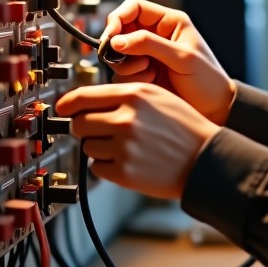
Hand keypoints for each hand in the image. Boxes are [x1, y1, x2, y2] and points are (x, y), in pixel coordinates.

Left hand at [56, 82, 219, 199]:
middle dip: (85, 127)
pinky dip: (107, 166)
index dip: (67, 104)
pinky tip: (129, 160)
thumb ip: (123, 94)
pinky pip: (97, 167)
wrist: (205, 157)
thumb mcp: (158, 96)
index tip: (62, 108)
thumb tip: (86, 102)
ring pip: (87, 146)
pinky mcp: (123, 172)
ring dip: (99, 147)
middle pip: (79, 122)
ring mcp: (124, 146)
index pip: (83, 96)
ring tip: (126, 146)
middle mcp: (126, 119)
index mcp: (134, 95)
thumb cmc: (184, 126)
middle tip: (102, 131)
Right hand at [101, 0, 235, 125]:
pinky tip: (152, 82)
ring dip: (127, 64)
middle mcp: (155, 36)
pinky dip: (131, 78)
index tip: (112, 34)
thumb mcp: (182, 57)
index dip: (119, 17)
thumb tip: (117, 40)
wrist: (214, 109)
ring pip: (117, 54)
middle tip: (122, 58)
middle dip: (118, 45)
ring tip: (149, 72)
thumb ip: (149, 44)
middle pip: (120, 30)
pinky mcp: (141, 75)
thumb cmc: (207, 79)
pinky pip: (121, 74)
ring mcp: (146, 56)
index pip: (134, 8)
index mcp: (168, 23)